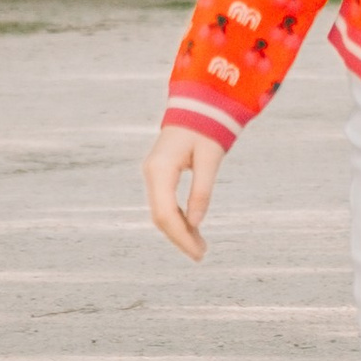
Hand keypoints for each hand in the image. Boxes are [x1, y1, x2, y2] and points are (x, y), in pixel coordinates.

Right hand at [143, 124, 226, 262]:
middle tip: (201, 254)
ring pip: (160, 212)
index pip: (165, 213)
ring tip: (200, 247)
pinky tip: (192, 230)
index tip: (197, 252)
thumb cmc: (206, 128)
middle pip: (160, 216)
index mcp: (160, 169)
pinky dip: (177, 219)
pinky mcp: (159, 175)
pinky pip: (164, 203)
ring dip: (178, 231)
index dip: (180, 236)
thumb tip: (196, 223)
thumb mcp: (210, 159)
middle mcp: (151, 173)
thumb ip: (201, 190)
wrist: (196, 106)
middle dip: (179, 238)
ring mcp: (152, 174)